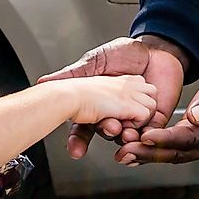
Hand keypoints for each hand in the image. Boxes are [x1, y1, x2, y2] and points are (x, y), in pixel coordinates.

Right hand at [38, 36, 186, 158]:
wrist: (155, 48)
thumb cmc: (125, 51)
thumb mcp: (94, 62)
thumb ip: (72, 73)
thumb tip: (43, 81)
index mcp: (100, 102)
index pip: (85, 126)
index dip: (78, 140)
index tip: (75, 150)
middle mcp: (116, 112)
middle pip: (107, 131)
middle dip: (107, 131)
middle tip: (108, 124)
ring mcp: (135, 115)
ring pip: (128, 134)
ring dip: (126, 135)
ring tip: (124, 131)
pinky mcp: (156, 116)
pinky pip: (151, 132)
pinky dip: (146, 135)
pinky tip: (141, 134)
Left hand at [116, 50, 198, 164]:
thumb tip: (196, 117)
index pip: (193, 139)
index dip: (168, 140)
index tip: (146, 136)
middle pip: (181, 153)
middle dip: (152, 153)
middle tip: (126, 152)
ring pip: (175, 153)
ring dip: (150, 154)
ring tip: (124, 153)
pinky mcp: (198, 134)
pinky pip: (175, 145)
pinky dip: (156, 147)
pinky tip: (137, 147)